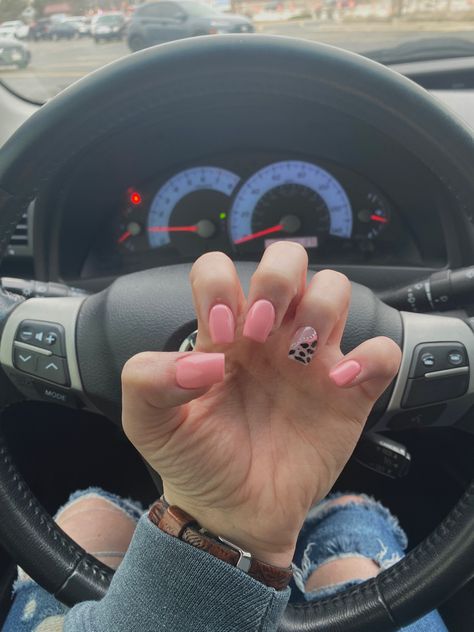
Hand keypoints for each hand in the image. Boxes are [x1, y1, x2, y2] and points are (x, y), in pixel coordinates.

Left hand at [122, 243, 400, 566]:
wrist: (233, 512)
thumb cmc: (195, 460)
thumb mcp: (150, 425)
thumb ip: (148, 380)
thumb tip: (204, 360)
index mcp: (223, 333)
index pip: (218, 270)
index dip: (219, 286)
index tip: (221, 334)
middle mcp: (269, 335)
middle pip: (286, 262)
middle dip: (279, 279)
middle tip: (262, 327)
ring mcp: (310, 359)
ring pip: (334, 290)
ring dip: (321, 307)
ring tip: (300, 353)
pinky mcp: (348, 391)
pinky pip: (381, 354)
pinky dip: (372, 358)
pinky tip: (341, 383)